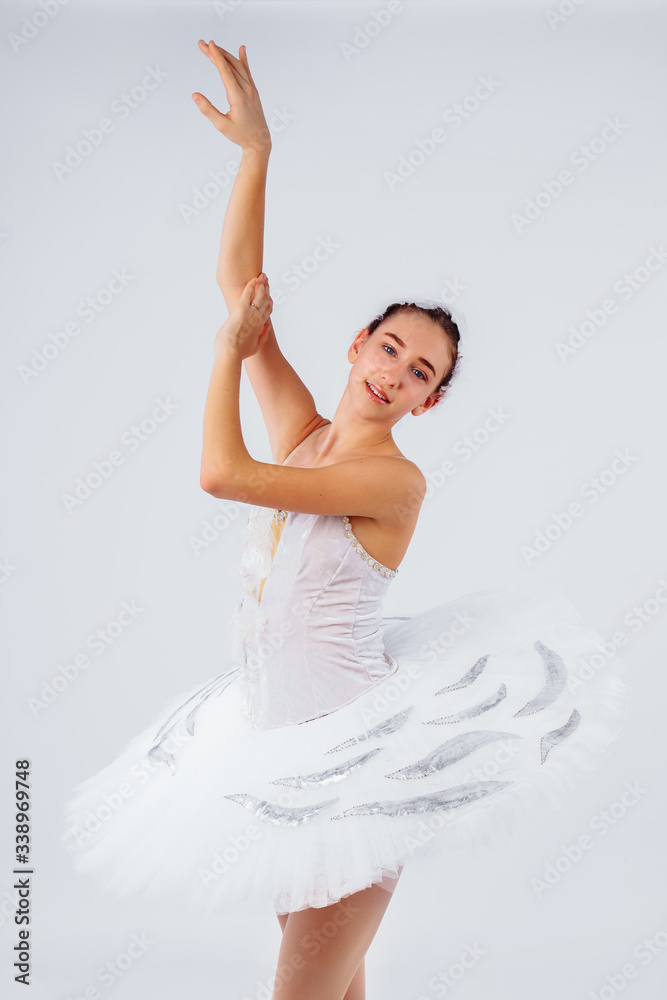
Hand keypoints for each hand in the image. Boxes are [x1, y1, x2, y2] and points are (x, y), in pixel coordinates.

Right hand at [193, 41, 271, 155]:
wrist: (259, 141)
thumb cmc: (240, 135)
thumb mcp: (221, 125)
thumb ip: (208, 110)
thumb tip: (195, 95)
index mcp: (238, 97)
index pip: (226, 72)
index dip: (216, 57)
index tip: (208, 45)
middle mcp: (246, 90)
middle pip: (230, 65)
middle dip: (216, 53)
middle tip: (202, 44)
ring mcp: (251, 89)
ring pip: (238, 66)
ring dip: (225, 55)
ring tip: (213, 47)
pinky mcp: (253, 91)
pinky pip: (247, 72)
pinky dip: (243, 60)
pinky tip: (241, 49)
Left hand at [214, 274, 272, 359]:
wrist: (230, 353)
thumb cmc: (239, 352)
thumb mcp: (255, 346)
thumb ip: (264, 337)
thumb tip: (268, 328)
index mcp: (261, 326)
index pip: (268, 309)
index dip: (270, 300)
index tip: (269, 293)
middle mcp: (258, 318)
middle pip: (266, 299)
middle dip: (267, 288)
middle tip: (266, 279)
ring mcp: (250, 313)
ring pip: (260, 295)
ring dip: (262, 284)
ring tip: (262, 276)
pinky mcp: (241, 310)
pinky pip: (248, 294)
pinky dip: (252, 285)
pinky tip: (254, 279)